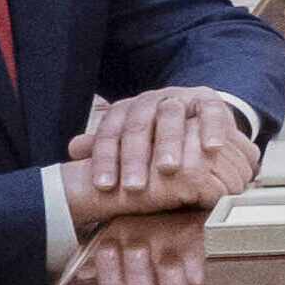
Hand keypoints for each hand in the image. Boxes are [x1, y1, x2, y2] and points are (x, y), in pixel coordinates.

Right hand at [62, 218, 222, 284]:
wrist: (205, 214)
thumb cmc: (163, 221)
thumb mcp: (132, 226)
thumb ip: (106, 244)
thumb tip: (83, 269)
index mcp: (132, 280)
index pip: (114, 282)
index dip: (108, 268)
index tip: (107, 245)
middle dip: (137, 269)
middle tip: (138, 245)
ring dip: (168, 280)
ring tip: (168, 258)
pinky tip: (202, 273)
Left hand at [63, 87, 263, 217]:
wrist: (193, 114)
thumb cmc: (155, 139)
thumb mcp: (128, 143)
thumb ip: (104, 148)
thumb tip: (73, 149)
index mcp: (125, 111)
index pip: (109, 133)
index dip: (105, 159)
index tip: (104, 187)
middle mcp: (150, 100)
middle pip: (137, 126)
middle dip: (135, 157)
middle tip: (134, 187)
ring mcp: (180, 97)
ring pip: (170, 116)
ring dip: (169, 143)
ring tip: (169, 170)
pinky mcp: (209, 99)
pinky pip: (211, 111)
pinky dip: (211, 128)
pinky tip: (211, 149)